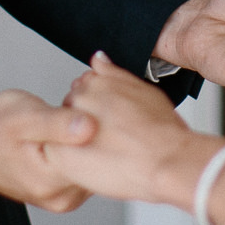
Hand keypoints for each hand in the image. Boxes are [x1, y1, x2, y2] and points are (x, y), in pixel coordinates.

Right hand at [0, 89, 98, 212]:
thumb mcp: (24, 115)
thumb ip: (58, 123)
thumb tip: (90, 126)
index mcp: (52, 181)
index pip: (101, 158)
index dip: (102, 127)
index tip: (88, 107)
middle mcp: (59, 197)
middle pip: (101, 164)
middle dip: (96, 134)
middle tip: (74, 109)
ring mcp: (60, 197)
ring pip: (93, 166)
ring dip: (89, 142)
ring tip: (68, 120)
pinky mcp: (59, 191)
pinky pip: (82, 169)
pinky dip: (80, 150)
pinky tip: (67, 134)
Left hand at [48, 52, 222, 204]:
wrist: (165, 162)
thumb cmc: (162, 132)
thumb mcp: (145, 91)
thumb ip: (115, 74)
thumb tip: (98, 58)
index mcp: (99, 81)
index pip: (83, 88)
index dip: (97, 108)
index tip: (111, 121)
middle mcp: (82, 98)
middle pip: (72, 108)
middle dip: (84, 122)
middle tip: (109, 140)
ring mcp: (70, 124)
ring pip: (64, 132)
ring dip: (76, 141)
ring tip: (104, 154)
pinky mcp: (62, 152)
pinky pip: (59, 154)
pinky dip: (71, 160)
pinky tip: (92, 166)